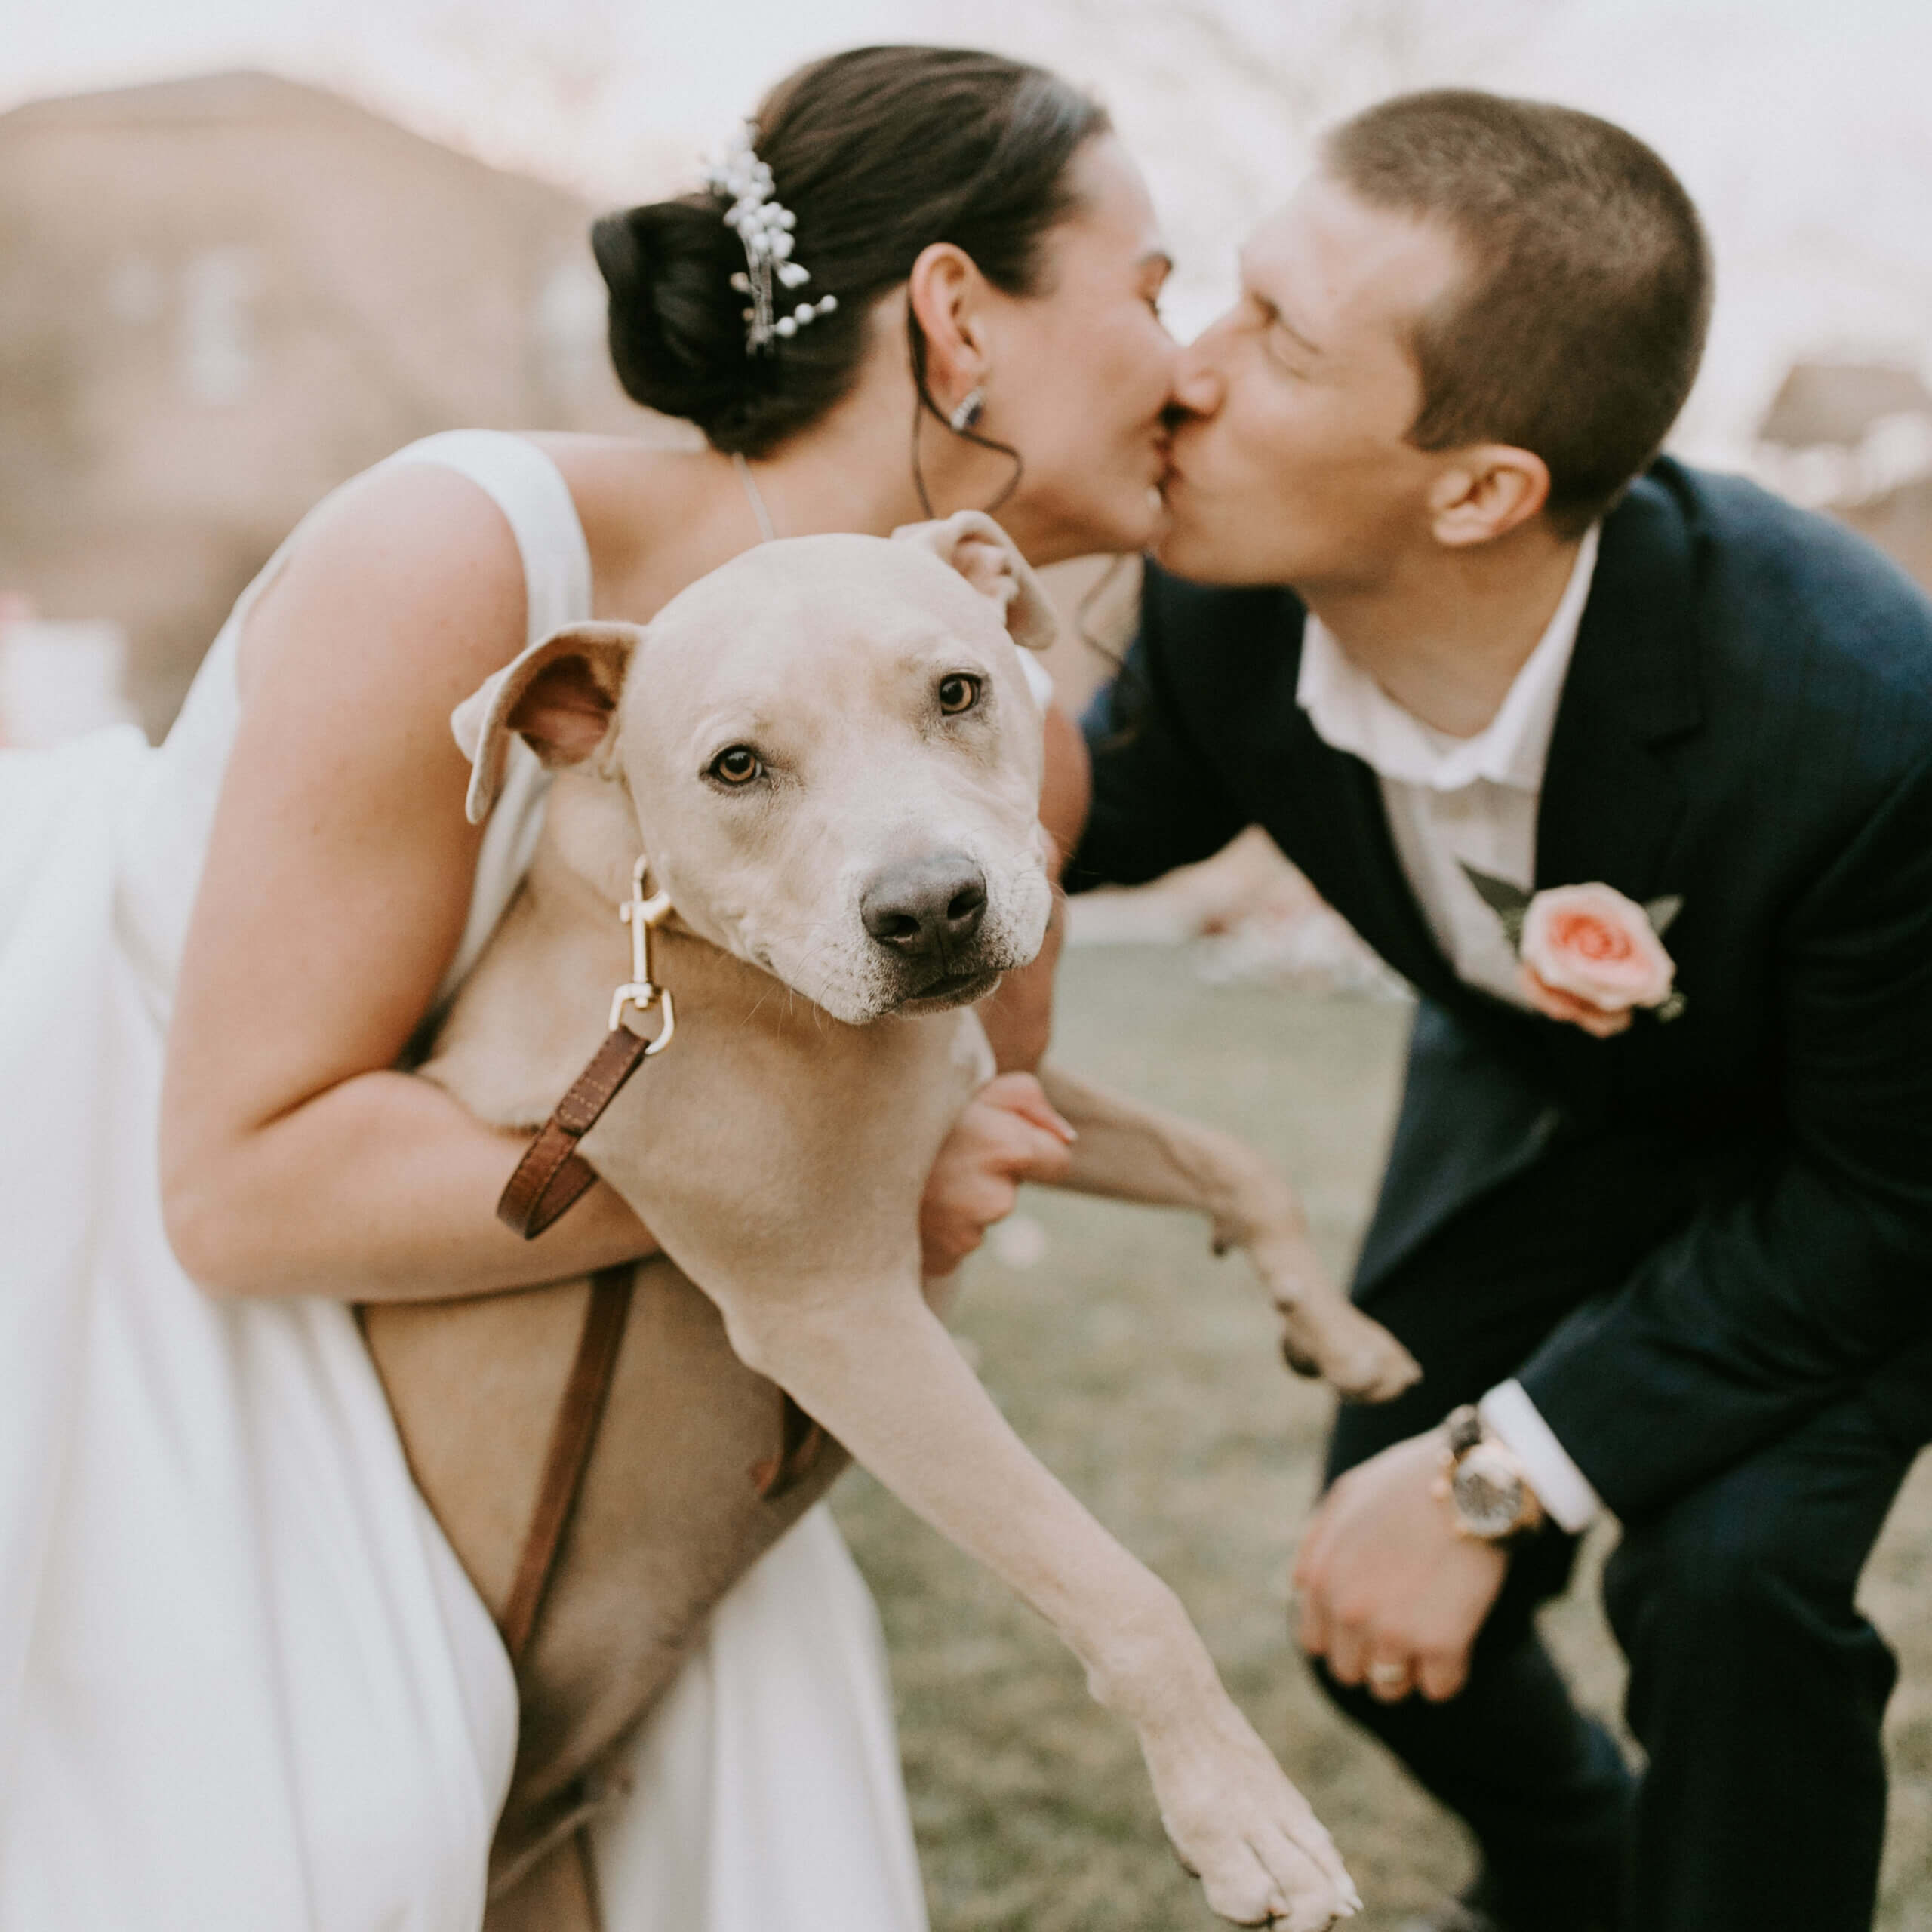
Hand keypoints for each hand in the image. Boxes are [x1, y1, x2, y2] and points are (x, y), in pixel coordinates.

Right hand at [919, 1072, 1075, 1277]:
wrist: (850, 1158)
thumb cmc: (919, 1111)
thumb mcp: (977, 1085)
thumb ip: (1031, 1102)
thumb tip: (1068, 1139)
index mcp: (1008, 1147)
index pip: (1059, 1160)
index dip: (1034, 1148)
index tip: (1000, 1139)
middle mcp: (996, 1196)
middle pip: (1016, 1186)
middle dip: (994, 1172)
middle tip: (948, 1153)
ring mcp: (970, 1232)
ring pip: (987, 1213)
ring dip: (966, 1198)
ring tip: (927, 1176)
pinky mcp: (949, 1256)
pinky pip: (961, 1238)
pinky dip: (945, 1224)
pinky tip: (917, 1202)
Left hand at [1293, 1431, 1508, 1702]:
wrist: (1471, 1479)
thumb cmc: (1410, 1482)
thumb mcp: (1345, 1498)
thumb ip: (1317, 1545)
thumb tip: (1302, 1586)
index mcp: (1321, 1578)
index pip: (1316, 1642)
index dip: (1343, 1634)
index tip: (1370, 1620)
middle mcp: (1348, 1611)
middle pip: (1350, 1670)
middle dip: (1374, 1654)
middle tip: (1406, 1624)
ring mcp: (1393, 1631)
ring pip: (1389, 1687)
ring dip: (1409, 1669)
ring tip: (1430, 1629)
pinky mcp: (1441, 1644)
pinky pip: (1439, 1687)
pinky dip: (1450, 1669)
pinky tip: (1459, 1633)